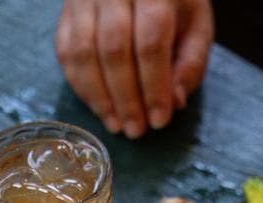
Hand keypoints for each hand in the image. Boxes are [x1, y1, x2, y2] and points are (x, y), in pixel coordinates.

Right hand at [55, 0, 212, 138]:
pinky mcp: (67, 12)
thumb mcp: (195, 25)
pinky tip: (99, 107)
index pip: (150, 43)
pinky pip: (66, 53)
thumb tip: (175, 103)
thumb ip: (190, 62)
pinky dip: (82, 87)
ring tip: (117, 125)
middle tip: (136, 130)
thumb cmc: (172, 4)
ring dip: (100, 98)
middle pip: (114, 51)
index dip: (153, 88)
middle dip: (126, 99)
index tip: (159, 121)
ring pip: (84, 54)